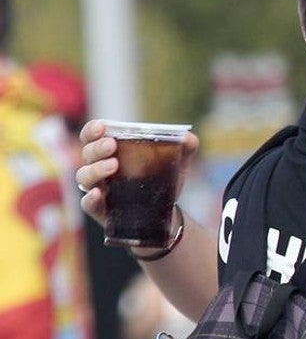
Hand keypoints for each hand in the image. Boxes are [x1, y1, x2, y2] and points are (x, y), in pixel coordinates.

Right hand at [75, 119, 198, 226]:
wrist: (164, 211)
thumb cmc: (163, 178)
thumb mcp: (176, 161)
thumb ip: (185, 147)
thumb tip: (188, 138)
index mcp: (111, 151)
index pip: (92, 136)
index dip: (92, 129)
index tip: (102, 127)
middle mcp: (99, 167)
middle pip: (87, 153)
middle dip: (97, 147)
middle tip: (112, 146)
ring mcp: (97, 188)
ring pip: (84, 176)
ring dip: (95, 169)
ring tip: (114, 166)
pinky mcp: (99, 209)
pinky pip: (87, 203)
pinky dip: (90, 197)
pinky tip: (99, 193)